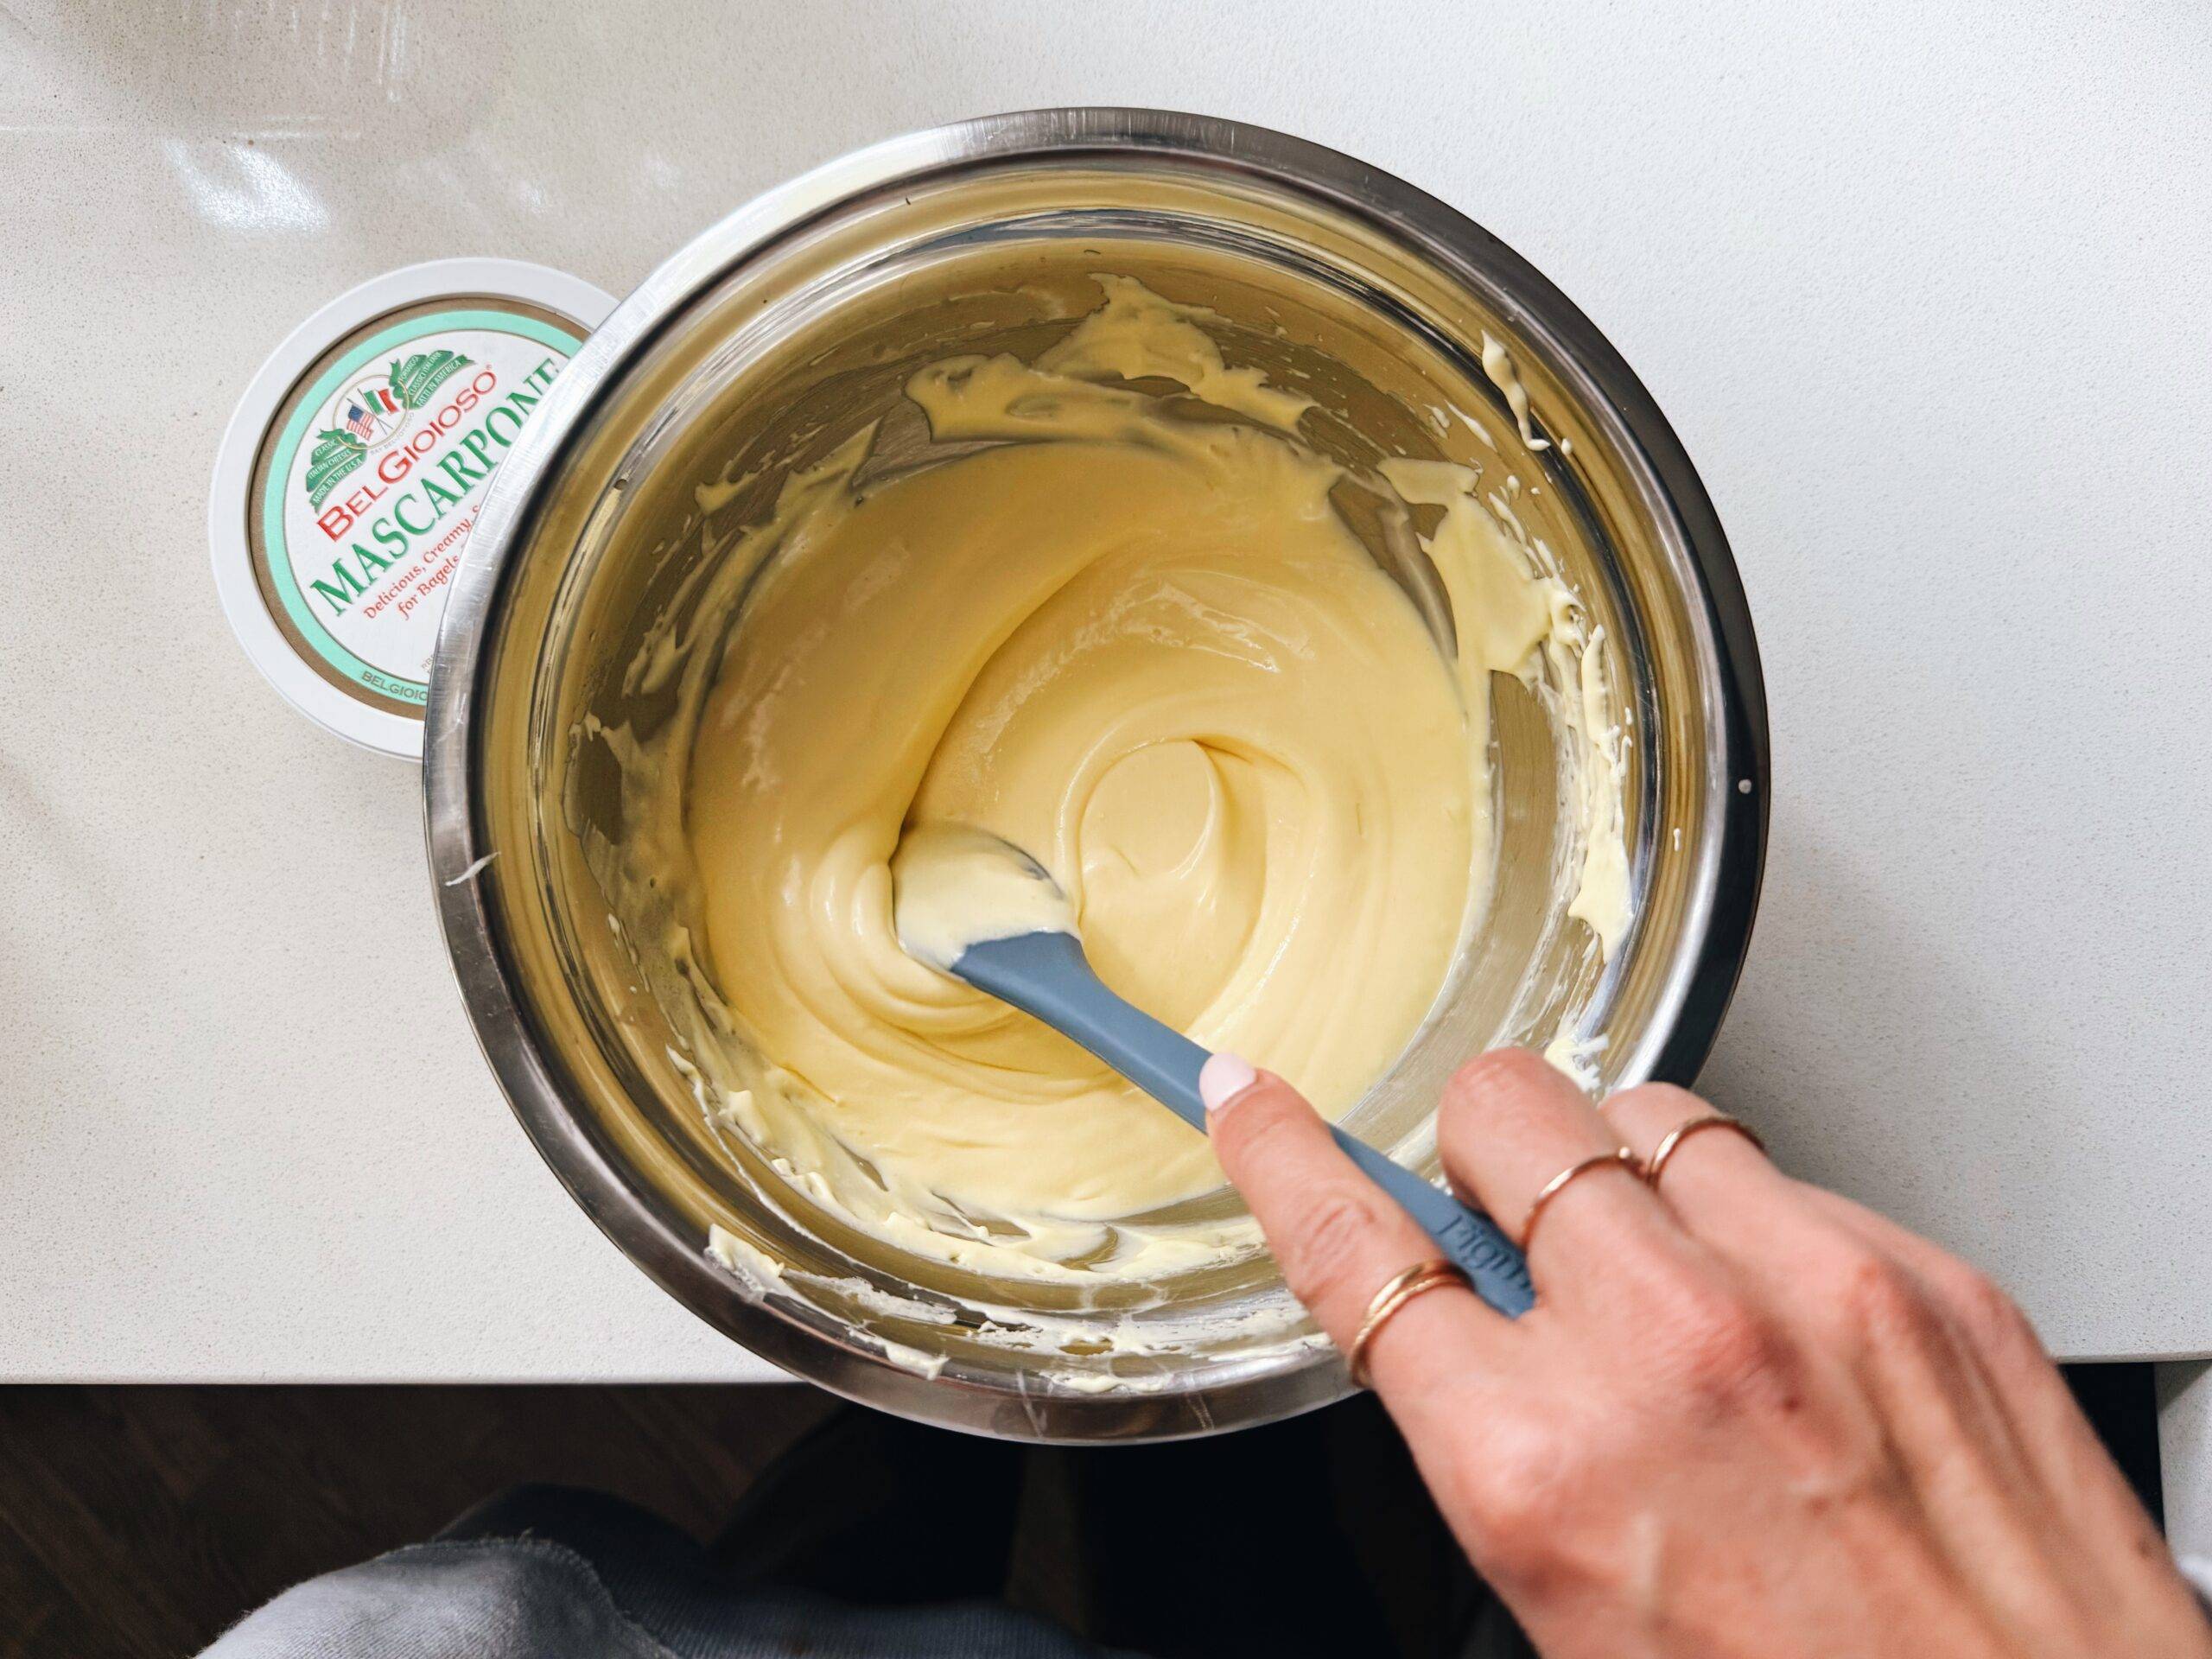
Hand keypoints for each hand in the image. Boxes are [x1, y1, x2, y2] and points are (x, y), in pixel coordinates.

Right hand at [1203, 1049, 2210, 1658]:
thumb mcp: (1571, 1601)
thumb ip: (1496, 1434)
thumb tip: (1462, 1314)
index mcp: (1541, 1468)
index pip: (1355, 1250)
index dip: (1281, 1157)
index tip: (1254, 1104)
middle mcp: (1668, 1353)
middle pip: (1501, 1111)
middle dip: (1483, 1152)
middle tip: (1511, 1215)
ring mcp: (1810, 1295)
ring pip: (1645, 1108)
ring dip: (1623, 1169)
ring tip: (1664, 1267)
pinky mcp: (1926, 1277)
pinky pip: (1785, 1175)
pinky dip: (1755, 1221)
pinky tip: (1783, 1316)